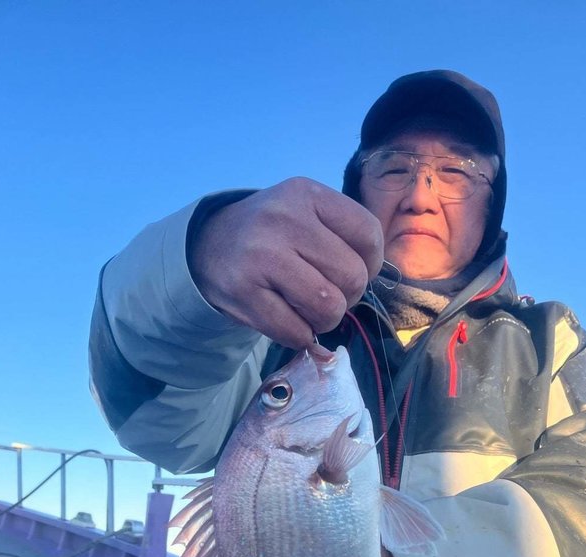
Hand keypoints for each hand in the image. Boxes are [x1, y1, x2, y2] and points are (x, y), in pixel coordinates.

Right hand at [188, 178, 383, 348]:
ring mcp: (261, 256)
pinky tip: (288, 320)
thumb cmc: (271, 235)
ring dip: (325, 320)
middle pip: (352, 277)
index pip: (368, 234)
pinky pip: (296, 331)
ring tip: (309, 310)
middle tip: (327, 294)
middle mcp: (284, 219)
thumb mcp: (304, 213)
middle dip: (347, 296)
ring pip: (328, 307)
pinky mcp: (244, 292)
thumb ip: (342, 235)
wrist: (207, 246)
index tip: (354, 270)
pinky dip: (300, 335)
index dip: (372, 263)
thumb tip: (378, 278)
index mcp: (306, 194)